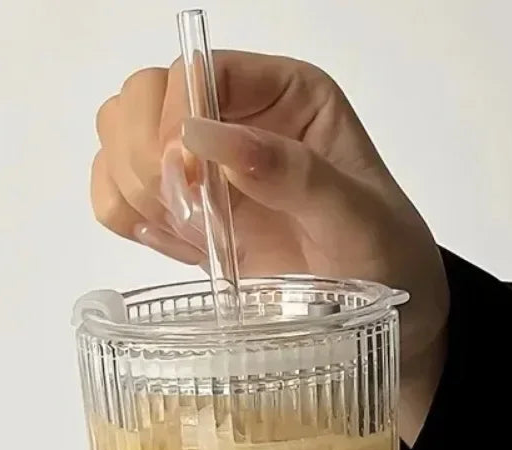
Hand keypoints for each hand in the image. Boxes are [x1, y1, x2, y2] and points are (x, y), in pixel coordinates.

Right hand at [91, 52, 448, 441]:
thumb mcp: (357, 219)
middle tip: (188, 212)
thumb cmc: (388, 260)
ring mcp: (203, 168)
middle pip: (141, 98)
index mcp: (285, 95)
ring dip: (131, 186)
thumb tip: (204, 140)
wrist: (394, 317)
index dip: (175, 116)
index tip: (190, 178)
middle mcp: (237, 120)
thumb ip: (291, 175)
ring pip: (117, 140)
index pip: (197, 70)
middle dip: (145, 155)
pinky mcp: (185, 215)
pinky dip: (124, 217)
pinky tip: (173, 244)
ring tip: (188, 232)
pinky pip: (116, 195)